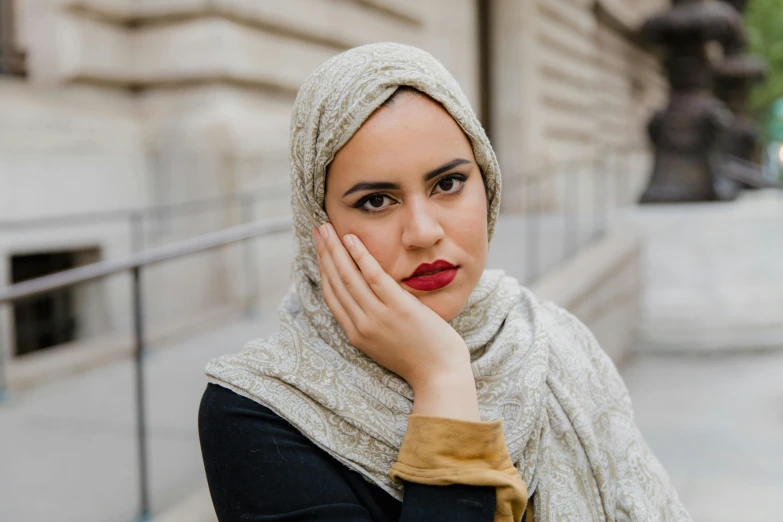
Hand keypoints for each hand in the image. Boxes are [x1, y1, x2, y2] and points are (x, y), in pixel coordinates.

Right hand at [313, 223, 478, 419]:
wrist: (440, 375)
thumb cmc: (419, 359)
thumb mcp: (386, 344)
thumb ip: (373, 323)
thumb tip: (367, 300)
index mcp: (357, 334)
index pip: (332, 297)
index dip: (323, 271)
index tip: (319, 251)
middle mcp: (361, 324)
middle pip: (335, 283)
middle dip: (324, 254)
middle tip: (317, 231)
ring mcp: (378, 316)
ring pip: (348, 277)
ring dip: (335, 250)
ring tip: (326, 228)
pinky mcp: (397, 308)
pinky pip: (373, 277)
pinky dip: (359, 256)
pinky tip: (351, 239)